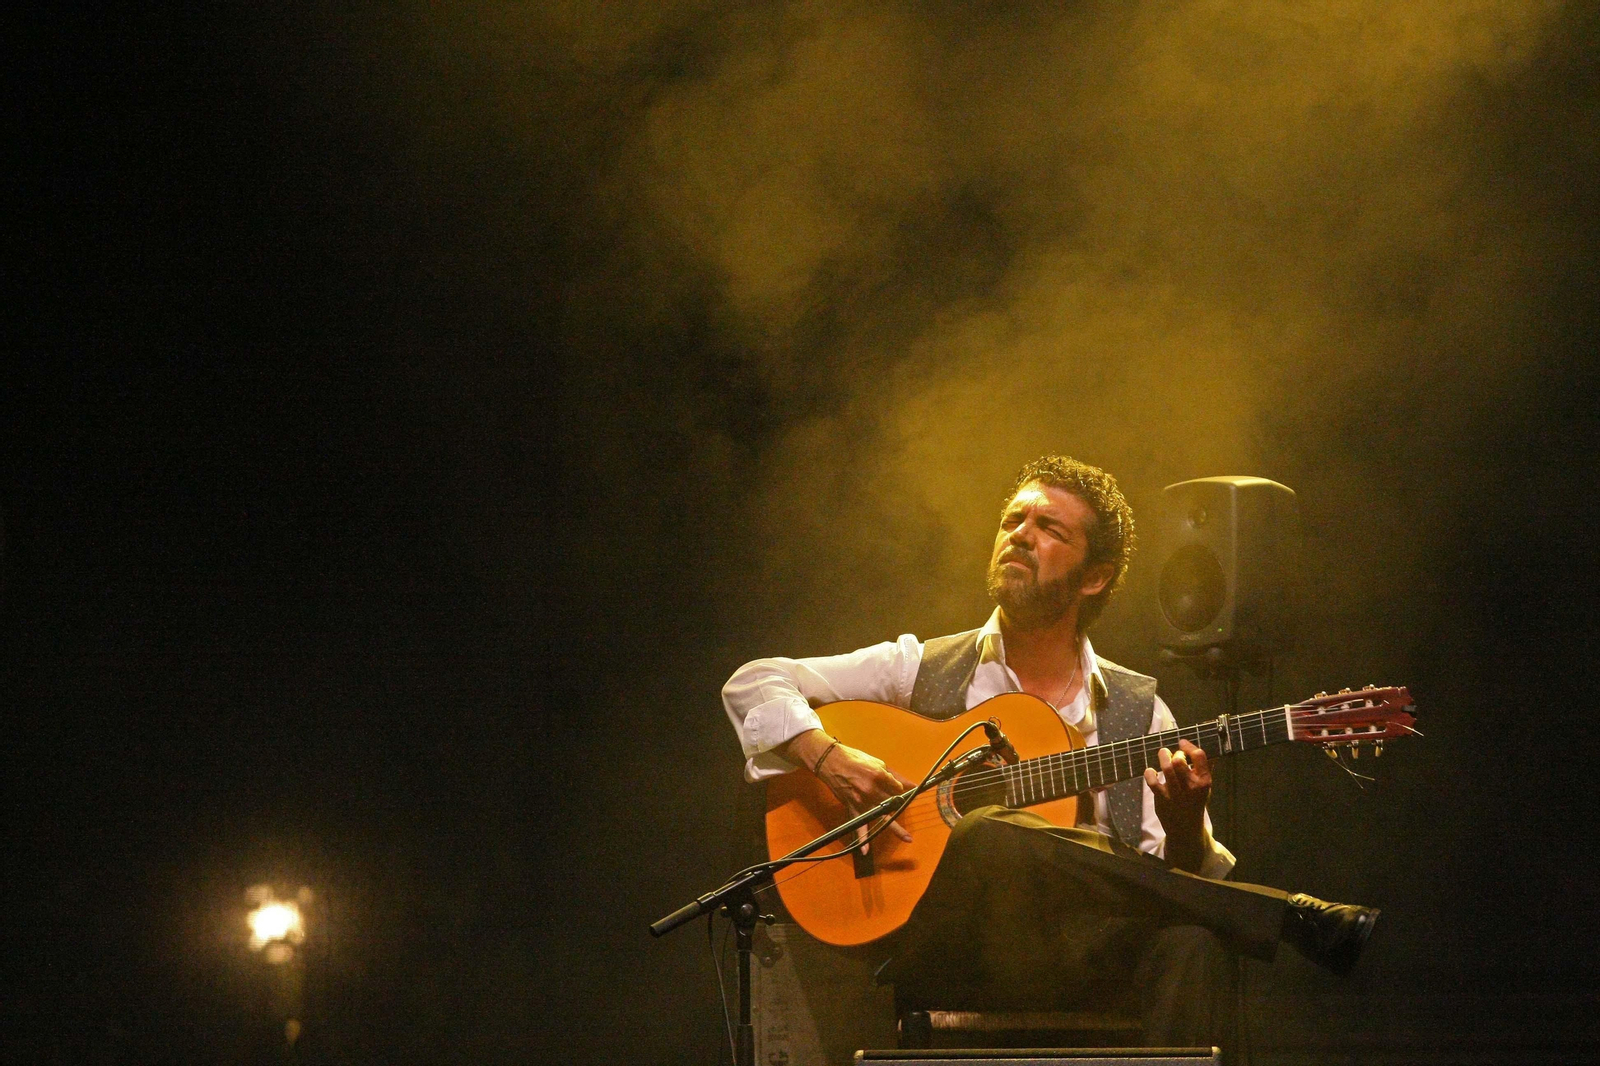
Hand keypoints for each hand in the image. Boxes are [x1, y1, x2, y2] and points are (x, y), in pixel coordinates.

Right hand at [814, 741, 916, 848]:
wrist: (831, 762)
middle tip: (906, 805)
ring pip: (883, 816)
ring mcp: (863, 801)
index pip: (898, 788)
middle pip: (894, 802)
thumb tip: (912, 785)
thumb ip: (895, 776)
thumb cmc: (855, 760)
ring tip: (908, 838)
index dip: (901, 790)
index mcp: (879, 776)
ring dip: (896, 828)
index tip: (902, 790)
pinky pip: (859, 825)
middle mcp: (872, 790)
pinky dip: (862, 838)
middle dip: (900, 805)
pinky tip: (865, 850)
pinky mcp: (853, 808)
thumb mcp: (877, 764)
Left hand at [1143, 739, 1210, 872]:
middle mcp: (1191, 786)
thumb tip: (1205, 749)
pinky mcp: (1162, 798)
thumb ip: (1204, 769)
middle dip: (1174, 754)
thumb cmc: (1195, 802)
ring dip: (1162, 756)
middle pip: (1179, 761)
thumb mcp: (1205, 787)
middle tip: (1172, 755)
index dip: (1188, 745)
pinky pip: (1152, 780)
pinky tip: (1151, 771)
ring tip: (1162, 753)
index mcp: (1205, 781)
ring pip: (1166, 768)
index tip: (1182, 743)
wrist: (1186, 829)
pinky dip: (1149, 773)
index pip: (1199, 755)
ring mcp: (1176, 793)